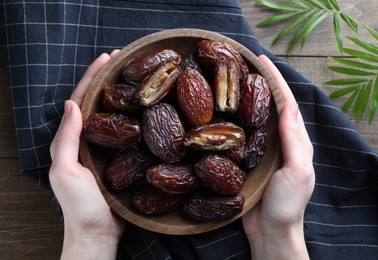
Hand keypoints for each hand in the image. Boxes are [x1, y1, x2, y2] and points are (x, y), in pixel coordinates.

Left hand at [49, 51, 124, 259]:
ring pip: (113, 115)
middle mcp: (87, 141)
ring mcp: (105, 149)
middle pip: (97, 103)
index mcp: (71, 140)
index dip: (92, 77)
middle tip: (123, 60)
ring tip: (136, 78)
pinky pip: (127, 132)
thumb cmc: (79, 206)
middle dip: (108, 80)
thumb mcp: (65, 171)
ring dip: (122, 95)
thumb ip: (66, 139)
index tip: (107, 57)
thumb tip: (72, 104)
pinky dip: (134, 117)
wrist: (98, 233)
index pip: (81, 100)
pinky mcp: (121, 159)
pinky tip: (146, 109)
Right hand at [242, 55, 314, 258]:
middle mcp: (279, 141)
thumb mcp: (297, 170)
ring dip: (244, 98)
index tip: (261, 60)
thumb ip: (294, 140)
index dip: (275, 80)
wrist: (270, 231)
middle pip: (269, 105)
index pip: (286, 103)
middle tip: (241, 64)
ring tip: (229, 80)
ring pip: (253, 117)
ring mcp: (262, 149)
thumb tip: (288, 106)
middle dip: (258, 82)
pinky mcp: (246, 159)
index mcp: (295, 140)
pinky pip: (240, 134)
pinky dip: (232, 119)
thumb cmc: (287, 204)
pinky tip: (220, 112)